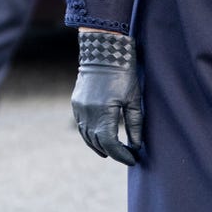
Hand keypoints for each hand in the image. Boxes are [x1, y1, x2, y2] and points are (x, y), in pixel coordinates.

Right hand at [72, 30, 141, 165]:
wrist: (103, 51)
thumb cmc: (123, 73)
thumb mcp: (134, 99)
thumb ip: (135, 124)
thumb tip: (136, 146)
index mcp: (103, 112)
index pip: (110, 144)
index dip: (121, 155)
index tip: (133, 159)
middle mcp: (88, 113)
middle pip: (98, 143)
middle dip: (113, 152)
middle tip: (127, 156)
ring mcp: (79, 108)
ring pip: (87, 137)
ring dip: (99, 147)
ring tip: (112, 152)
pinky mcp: (76, 103)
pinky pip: (81, 126)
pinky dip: (90, 136)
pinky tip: (99, 139)